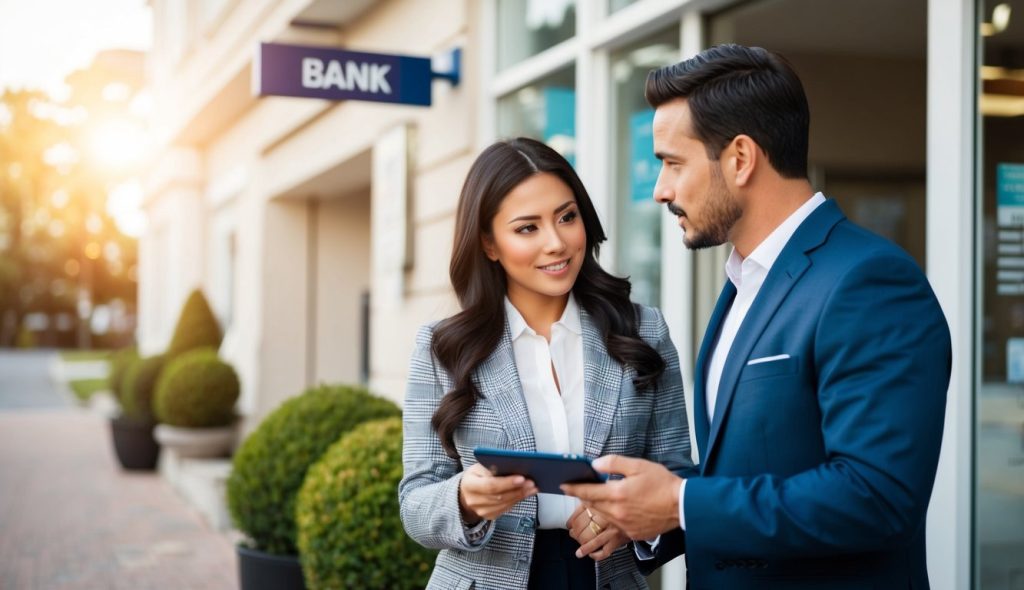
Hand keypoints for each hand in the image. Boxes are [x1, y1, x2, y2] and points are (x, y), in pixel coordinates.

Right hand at [459, 463, 537, 522]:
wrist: (466, 493)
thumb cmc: (476, 476)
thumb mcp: (478, 467)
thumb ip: (492, 467)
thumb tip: (511, 467)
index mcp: (469, 485)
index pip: (490, 485)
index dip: (507, 483)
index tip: (522, 478)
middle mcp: (474, 500)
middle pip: (500, 496)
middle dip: (518, 489)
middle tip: (532, 482)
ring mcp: (481, 511)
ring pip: (505, 504)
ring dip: (521, 495)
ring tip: (533, 487)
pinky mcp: (489, 516)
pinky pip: (506, 509)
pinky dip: (517, 500)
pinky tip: (526, 493)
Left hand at [561, 455, 681, 539]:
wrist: (682, 505)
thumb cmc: (662, 483)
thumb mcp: (638, 465)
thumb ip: (614, 463)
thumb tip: (595, 465)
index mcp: (617, 494)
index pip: (587, 492)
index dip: (573, 488)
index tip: (563, 485)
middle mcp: (617, 512)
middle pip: (592, 505)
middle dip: (584, 497)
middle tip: (579, 490)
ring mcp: (624, 525)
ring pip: (602, 516)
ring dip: (597, 508)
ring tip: (597, 499)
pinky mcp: (632, 533)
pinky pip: (615, 527)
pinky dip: (611, 518)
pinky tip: (616, 512)